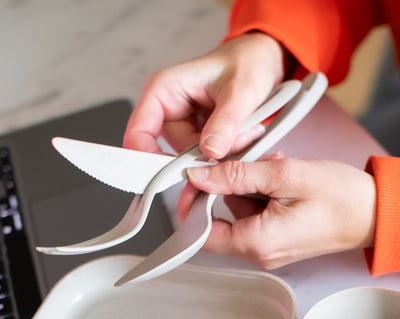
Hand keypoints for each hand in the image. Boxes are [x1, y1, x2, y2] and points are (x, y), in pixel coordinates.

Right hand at [124, 33, 287, 157]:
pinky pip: (207, 159)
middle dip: (206, 155)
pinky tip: (243, 136)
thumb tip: (210, 150)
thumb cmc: (246, 64)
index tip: (174, 174)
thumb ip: (226, 121)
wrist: (260, 63)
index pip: (139, 133)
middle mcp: (167, 111)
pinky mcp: (196, 139)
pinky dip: (228, 154)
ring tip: (245, 131)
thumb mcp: (241, 91)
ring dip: (222, 154)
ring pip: (194, 161)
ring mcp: (182, 127)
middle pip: (172, 155)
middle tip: (237, 138)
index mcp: (163, 90)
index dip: (149, 159)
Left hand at [185, 158, 376, 268]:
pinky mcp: (279, 241)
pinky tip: (280, 176)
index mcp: (257, 243)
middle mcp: (260, 253)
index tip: (197, 175)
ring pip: (238, 214)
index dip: (193, 204)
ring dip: (247, 186)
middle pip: (219, 221)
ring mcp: (270, 249)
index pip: (202, 234)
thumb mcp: (285, 174)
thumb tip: (200, 175)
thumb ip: (237, 175)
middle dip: (227, 186)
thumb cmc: (341, 198)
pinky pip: (256, 216)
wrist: (376, 214)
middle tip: (249, 160)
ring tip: (274, 165)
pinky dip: (262, 194)